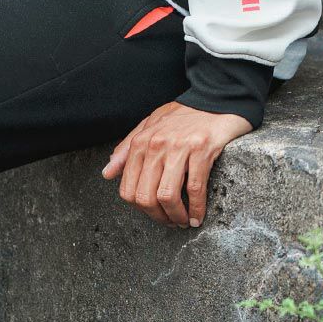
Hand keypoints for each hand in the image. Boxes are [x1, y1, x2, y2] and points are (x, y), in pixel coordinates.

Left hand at [100, 100, 253, 228]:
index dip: (140, 208)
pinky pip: (195, 189)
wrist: (215, 99)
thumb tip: (107, 173)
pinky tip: (197, 216)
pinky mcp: (202, 151)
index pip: (128, 188)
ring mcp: (178, 148)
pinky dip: (196, 209)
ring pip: (167, 196)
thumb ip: (126, 150)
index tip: (153, 214)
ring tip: (183, 222)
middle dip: (157, 216)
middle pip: (145, 196)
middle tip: (169, 222)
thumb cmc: (182, 115)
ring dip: (176, 216)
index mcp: (140, 142)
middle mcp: (155, 146)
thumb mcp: (149, 126)